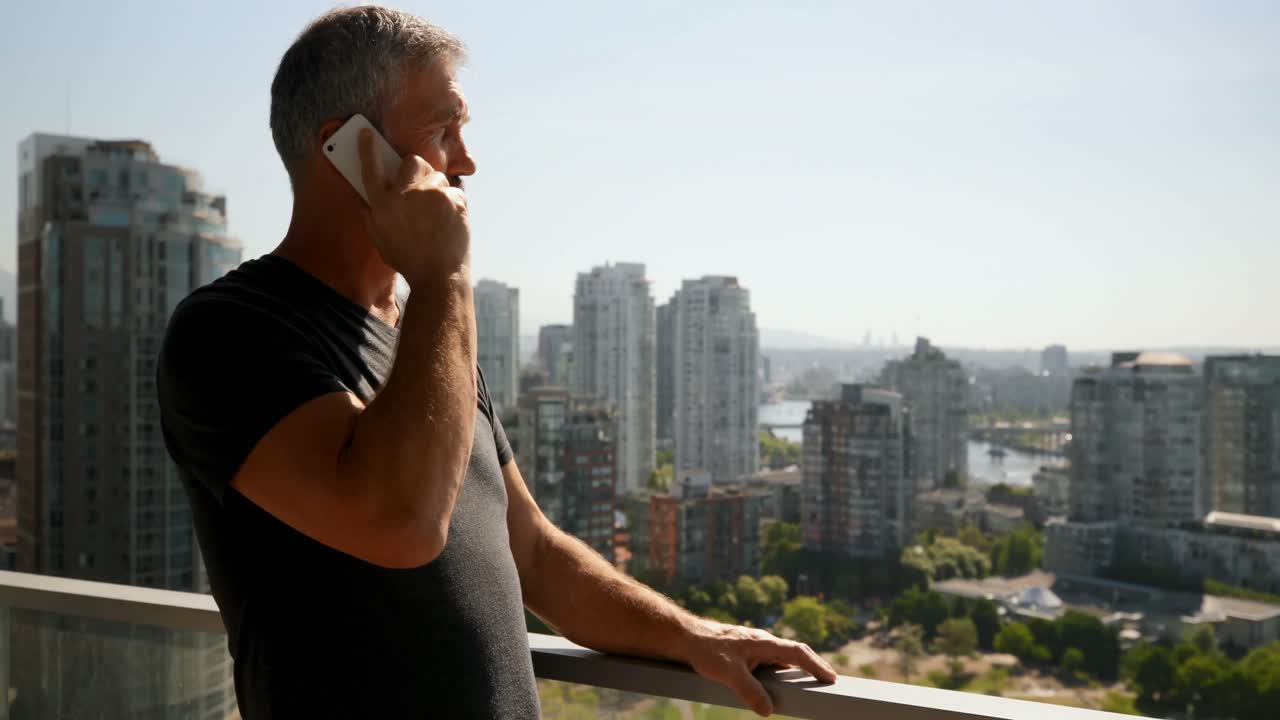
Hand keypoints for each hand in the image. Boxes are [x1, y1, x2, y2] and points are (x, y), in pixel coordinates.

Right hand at [358, 128, 469, 287]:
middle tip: (422, 189)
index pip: (370, 169)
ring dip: (438, 190)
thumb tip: (367, 195)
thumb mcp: (379, 238)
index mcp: (381, 205)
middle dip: (417, 171)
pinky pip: (456, 191)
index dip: (367, 149)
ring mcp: (430, 194)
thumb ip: (372, 214)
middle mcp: (403, 195)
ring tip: (438, 217)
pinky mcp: (453, 198)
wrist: (438, 276)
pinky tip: (450, 223)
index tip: (366, 133)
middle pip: (411, 162)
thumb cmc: (408, 259)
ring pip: (438, 176)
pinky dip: (455, 204)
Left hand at [679, 619, 836, 716]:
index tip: (831, 677)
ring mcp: (754, 646)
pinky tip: (775, 683)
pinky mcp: (745, 652)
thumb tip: (768, 710)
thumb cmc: (707, 650)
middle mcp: (763, 642)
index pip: (798, 652)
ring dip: (794, 669)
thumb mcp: (730, 675)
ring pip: (780, 658)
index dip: (816, 665)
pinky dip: (778, 672)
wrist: (686, 637)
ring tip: (806, 684)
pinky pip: (768, 662)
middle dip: (812, 667)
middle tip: (827, 680)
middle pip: (794, 653)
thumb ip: (750, 692)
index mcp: (765, 643)